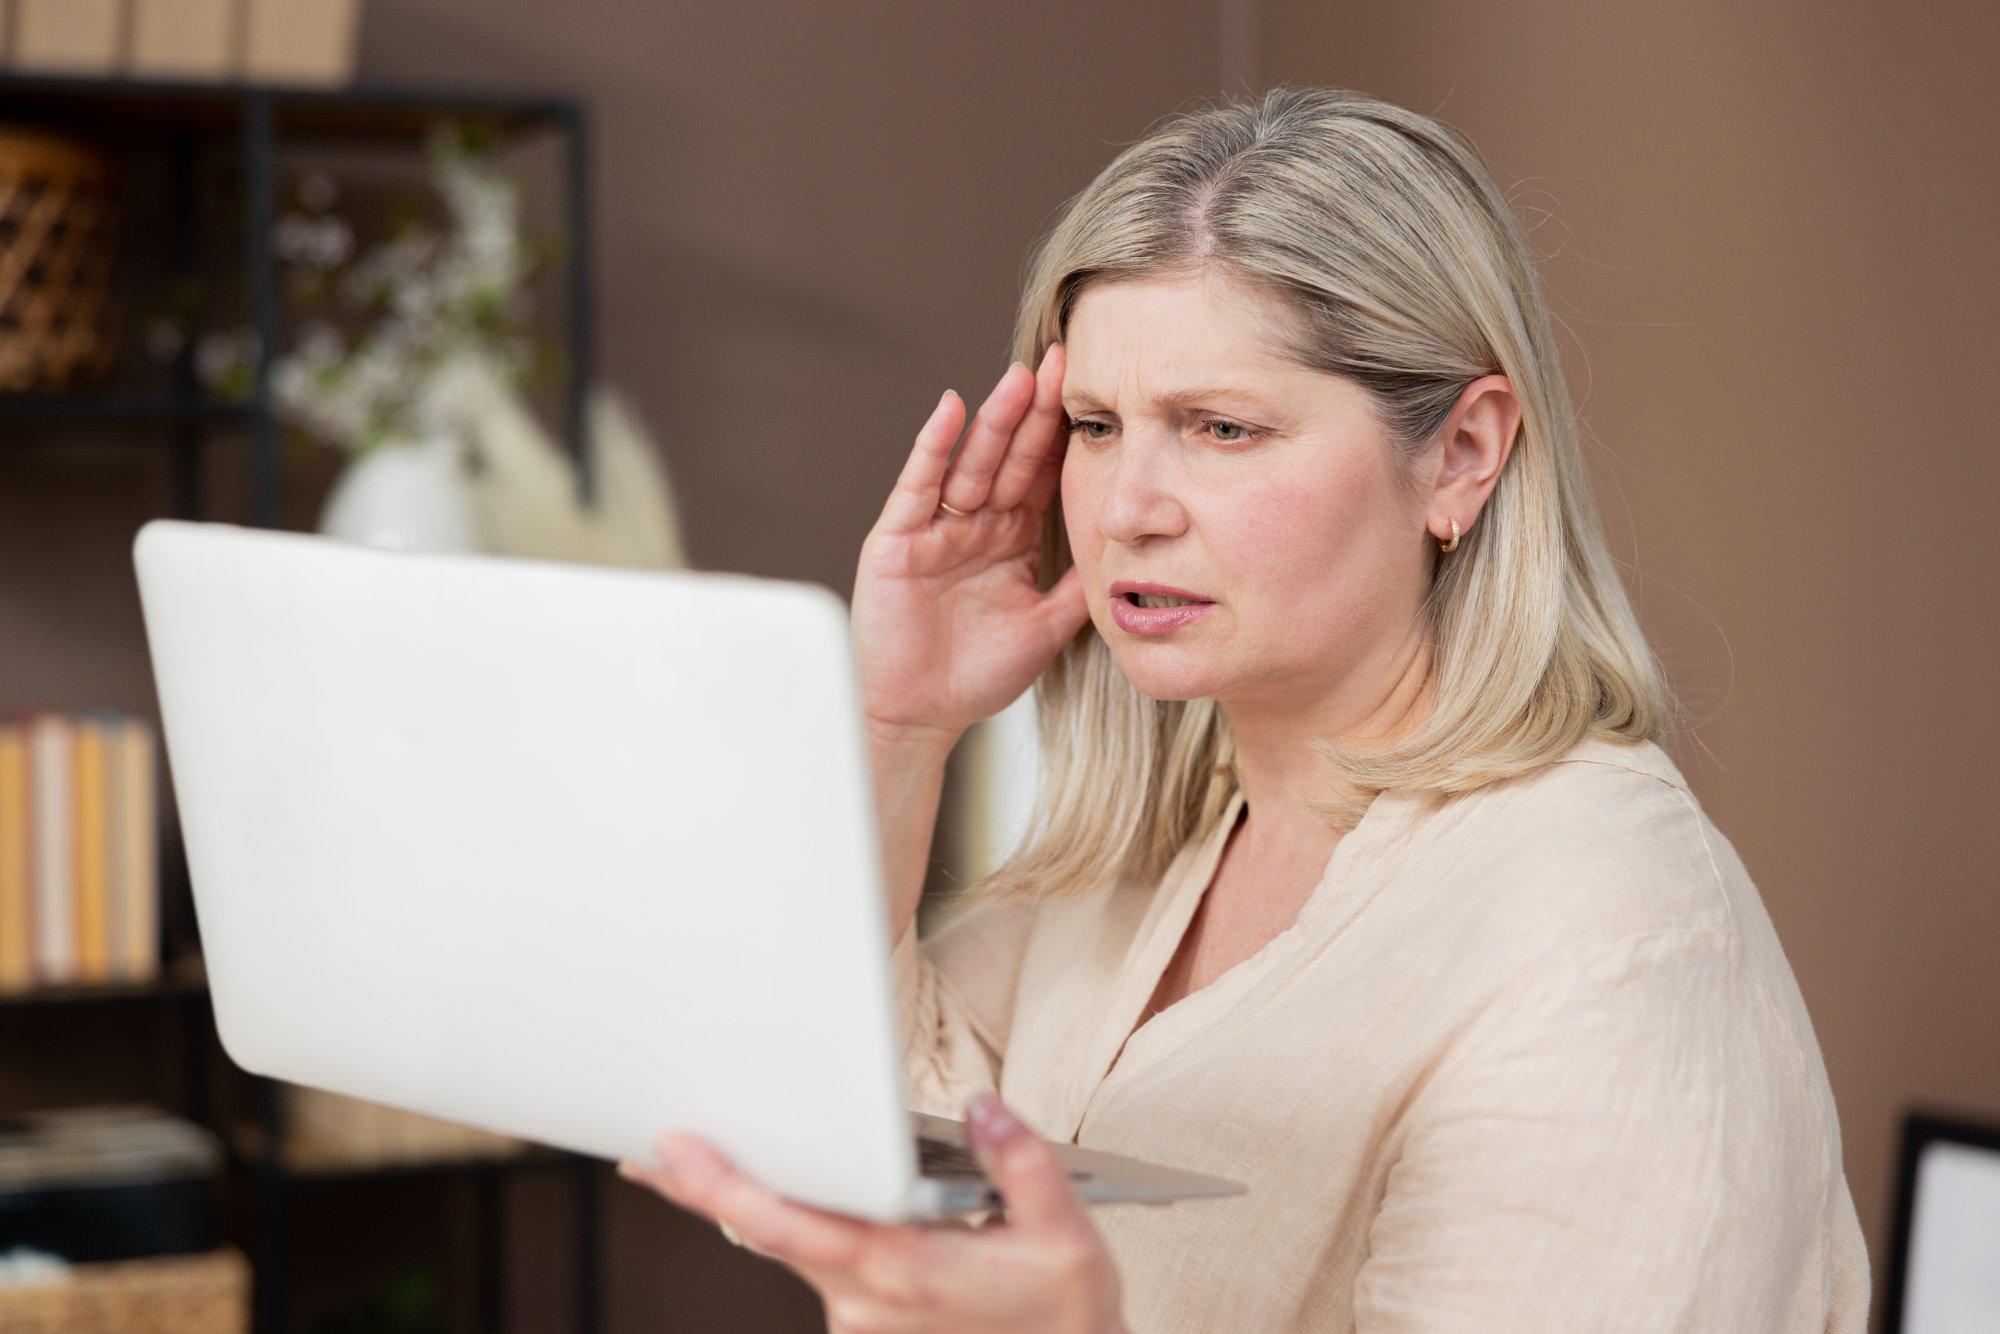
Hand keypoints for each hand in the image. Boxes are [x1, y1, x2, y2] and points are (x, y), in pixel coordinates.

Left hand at [618, 1090, 1127, 1333]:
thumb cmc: (1065, 1318)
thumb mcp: (1064, 1236)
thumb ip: (1019, 1163)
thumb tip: (982, 1109)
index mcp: (901, 1271)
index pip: (788, 1224)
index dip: (721, 1188)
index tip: (674, 1152)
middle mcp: (865, 1302)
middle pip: (770, 1232)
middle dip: (712, 1188)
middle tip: (656, 1148)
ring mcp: (861, 1321)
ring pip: (797, 1248)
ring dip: (771, 1205)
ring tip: (732, 1158)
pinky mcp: (867, 1327)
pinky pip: (824, 1265)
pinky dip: (812, 1229)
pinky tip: (821, 1194)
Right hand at [851, 345, 1090, 745]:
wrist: (920, 717)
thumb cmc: (975, 677)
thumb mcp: (1045, 627)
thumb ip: (1078, 588)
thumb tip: (1129, 553)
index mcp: (1010, 540)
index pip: (1041, 476)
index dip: (1064, 437)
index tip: (1095, 393)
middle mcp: (973, 526)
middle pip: (1010, 458)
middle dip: (1035, 412)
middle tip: (1063, 363)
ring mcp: (935, 530)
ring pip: (971, 463)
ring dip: (995, 421)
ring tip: (1021, 377)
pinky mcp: (897, 541)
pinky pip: (918, 486)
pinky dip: (933, 447)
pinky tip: (951, 410)